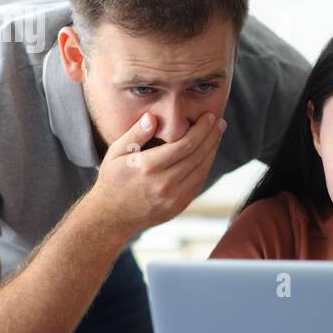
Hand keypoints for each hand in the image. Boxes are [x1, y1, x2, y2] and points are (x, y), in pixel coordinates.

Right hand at [86, 111, 225, 234]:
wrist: (112, 215)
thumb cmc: (113, 179)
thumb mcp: (116, 153)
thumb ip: (135, 134)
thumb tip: (152, 117)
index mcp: (148, 167)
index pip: (184, 145)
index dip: (201, 130)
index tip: (209, 117)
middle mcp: (163, 183)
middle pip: (197, 156)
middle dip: (211, 137)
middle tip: (220, 122)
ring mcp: (173, 197)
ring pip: (201, 170)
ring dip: (212, 150)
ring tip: (217, 134)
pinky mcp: (178, 206)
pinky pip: (198, 183)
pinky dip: (206, 166)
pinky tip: (208, 153)